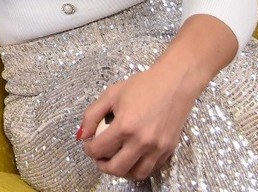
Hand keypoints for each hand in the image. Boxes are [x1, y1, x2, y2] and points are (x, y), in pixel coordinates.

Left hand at [78, 66, 198, 179]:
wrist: (174, 84)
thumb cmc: (142, 86)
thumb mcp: (111, 95)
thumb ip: (92, 115)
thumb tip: (82, 135)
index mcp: (125, 126)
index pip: (99, 150)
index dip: (88, 149)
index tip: (89, 144)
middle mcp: (142, 141)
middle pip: (116, 168)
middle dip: (102, 165)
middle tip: (99, 157)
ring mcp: (157, 148)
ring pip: (136, 174)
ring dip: (122, 170)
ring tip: (115, 159)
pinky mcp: (169, 150)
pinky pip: (151, 168)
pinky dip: (138, 166)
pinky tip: (132, 156)